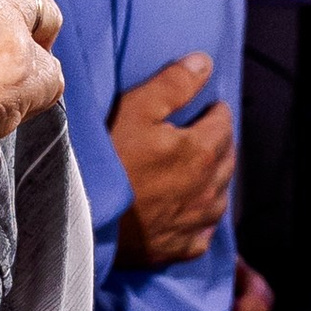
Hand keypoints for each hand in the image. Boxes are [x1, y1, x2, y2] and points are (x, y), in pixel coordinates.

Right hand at [112, 52, 233, 268]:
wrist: (83, 219)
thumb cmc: (106, 161)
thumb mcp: (134, 110)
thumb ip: (173, 85)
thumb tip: (204, 63)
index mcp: (200, 151)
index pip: (223, 123)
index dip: (215, 111)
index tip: (207, 107)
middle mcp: (207, 188)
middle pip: (227, 158)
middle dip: (219, 142)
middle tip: (205, 133)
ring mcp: (195, 221)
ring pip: (220, 195)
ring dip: (215, 179)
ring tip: (200, 169)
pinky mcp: (178, 248)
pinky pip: (203, 233)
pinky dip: (203, 219)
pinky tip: (192, 213)